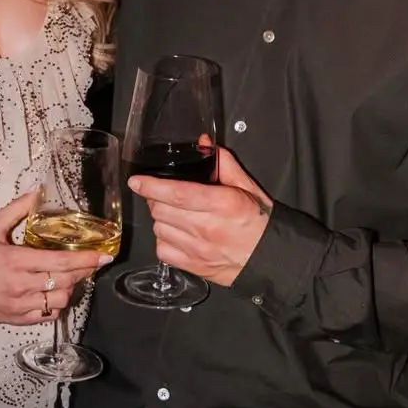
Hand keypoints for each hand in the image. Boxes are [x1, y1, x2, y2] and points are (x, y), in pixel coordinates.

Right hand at [0, 195, 109, 324]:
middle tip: (91, 262)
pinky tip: (52, 292)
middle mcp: (21, 286)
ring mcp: (20, 305)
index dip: (87, 260)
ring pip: (59, 300)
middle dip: (83, 272)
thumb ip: (16, 209)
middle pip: (66, 281)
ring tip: (68, 276)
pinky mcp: (16, 318)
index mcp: (17, 261)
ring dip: (69, 288)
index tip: (104, 256)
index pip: (62, 263)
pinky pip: (47, 315)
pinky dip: (55, 304)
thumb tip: (36, 191)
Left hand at [129, 147, 271, 287]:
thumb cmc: (259, 221)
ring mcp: (199, 250)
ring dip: (160, 219)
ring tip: (174, 214)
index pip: (177, 193)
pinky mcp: (195, 266)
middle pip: (162, 211)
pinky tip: (176, 234)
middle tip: (162, 194)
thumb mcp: (247, 187)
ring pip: (160, 229)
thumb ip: (224, 163)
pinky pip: (163, 251)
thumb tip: (204, 142)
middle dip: (155, 199)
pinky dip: (164, 240)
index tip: (137, 181)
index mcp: (221, 204)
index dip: (152, 186)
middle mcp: (207, 228)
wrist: (270, 257)